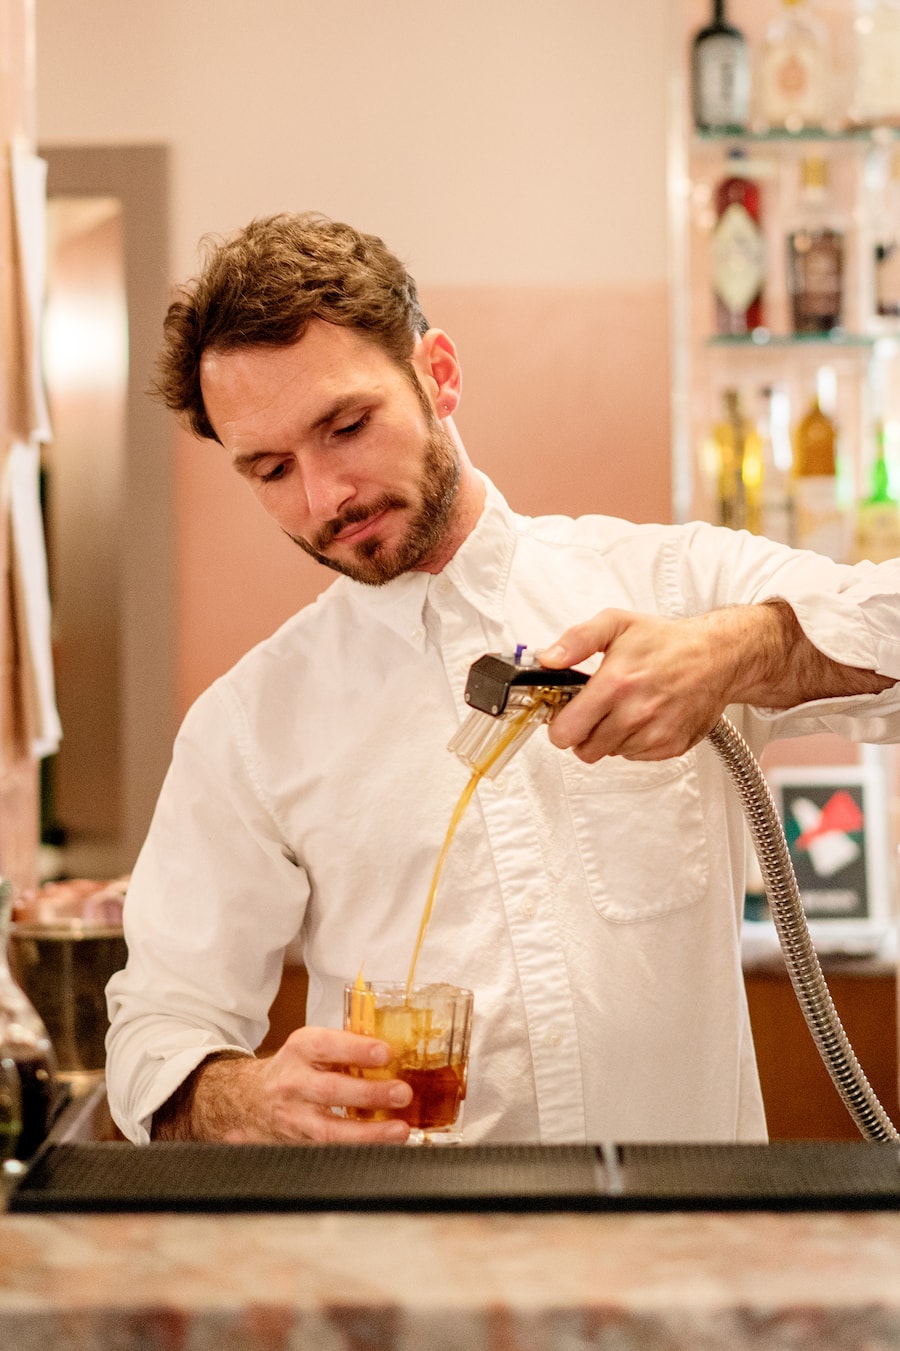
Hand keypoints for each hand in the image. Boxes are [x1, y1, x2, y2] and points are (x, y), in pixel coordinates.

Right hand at [154, 1026, 412, 1142]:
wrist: (248, 1100)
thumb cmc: (293, 1069)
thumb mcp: (312, 1047)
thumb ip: (348, 1047)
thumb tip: (399, 1051)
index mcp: (300, 1049)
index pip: (327, 1046)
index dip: (357, 1050)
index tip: (386, 1053)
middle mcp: (293, 1083)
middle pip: (330, 1090)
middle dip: (369, 1093)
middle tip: (402, 1093)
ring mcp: (294, 1118)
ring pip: (329, 1130)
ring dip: (368, 1132)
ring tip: (399, 1129)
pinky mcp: (299, 1144)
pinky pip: (331, 1151)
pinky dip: (360, 1150)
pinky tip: (384, 1147)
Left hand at [539, 608, 735, 762]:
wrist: (717, 656)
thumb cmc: (668, 641)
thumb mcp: (615, 624)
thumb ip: (575, 641)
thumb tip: (548, 659)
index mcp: (616, 684)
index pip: (566, 732)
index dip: (558, 724)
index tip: (564, 713)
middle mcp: (635, 714)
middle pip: (584, 749)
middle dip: (582, 732)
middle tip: (593, 711)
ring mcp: (655, 734)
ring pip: (609, 753)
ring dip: (609, 736)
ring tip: (624, 708)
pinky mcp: (671, 746)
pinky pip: (635, 756)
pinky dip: (633, 741)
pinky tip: (643, 716)